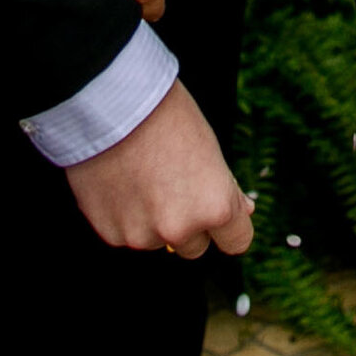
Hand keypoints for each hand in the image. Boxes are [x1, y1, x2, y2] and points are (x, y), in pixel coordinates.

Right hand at [63, 80, 252, 255]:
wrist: (114, 109)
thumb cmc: (170, 120)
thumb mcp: (212, 150)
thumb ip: (226, 189)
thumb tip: (245, 212)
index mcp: (215, 207)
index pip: (237, 241)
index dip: (232, 227)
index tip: (224, 216)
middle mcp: (180, 230)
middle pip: (195, 246)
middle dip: (191, 225)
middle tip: (178, 187)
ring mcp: (143, 236)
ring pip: (159, 240)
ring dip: (156, 221)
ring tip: (146, 177)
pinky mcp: (111, 236)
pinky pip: (128, 235)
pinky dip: (128, 217)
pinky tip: (124, 183)